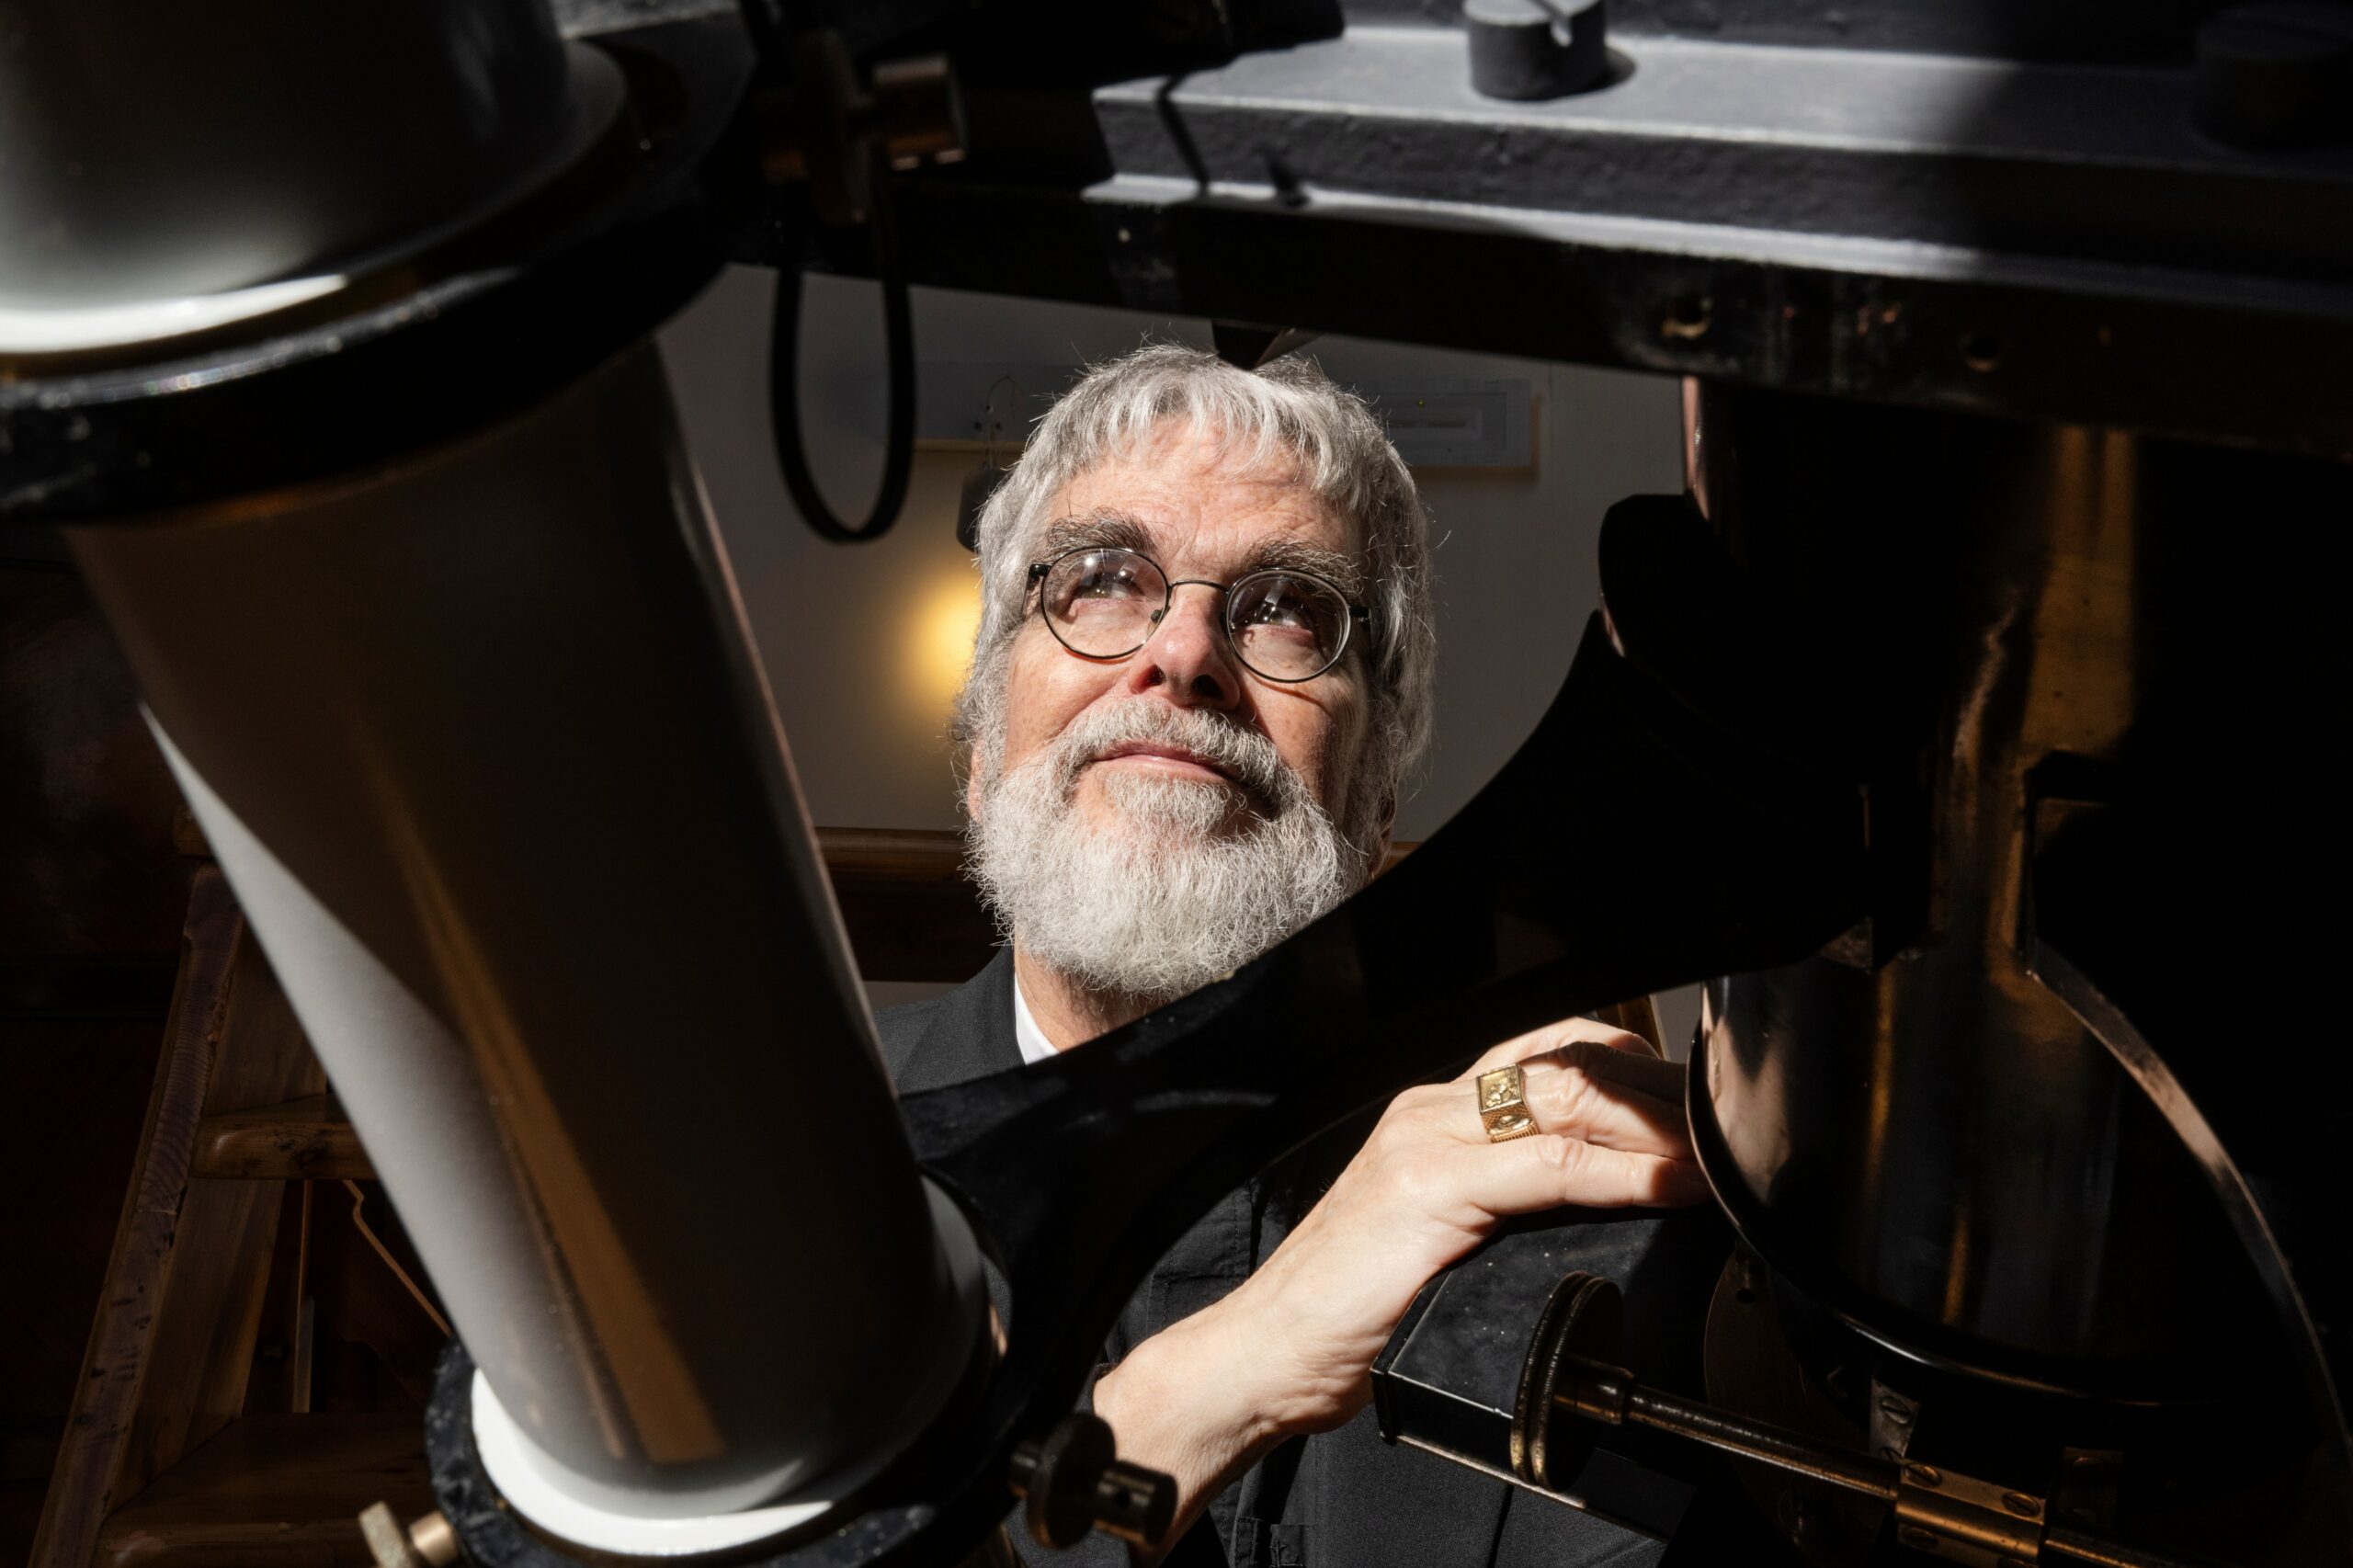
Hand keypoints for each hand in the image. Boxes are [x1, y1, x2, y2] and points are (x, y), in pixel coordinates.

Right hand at [1091, 1018, 1706, 1551]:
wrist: (1270, 1353)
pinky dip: (1620, 1171)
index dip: (1637, 1072)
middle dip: (1661, 1092)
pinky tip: (1666, 1184)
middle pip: (1573, 1063)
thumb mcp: (1448, 1236)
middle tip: (1726, 1129)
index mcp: (1437, 1113)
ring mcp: (1427, 1142)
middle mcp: (1432, 1109)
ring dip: (1655, 1124)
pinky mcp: (1428, 1189)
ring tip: (1713, 1154)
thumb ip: (1510, 1202)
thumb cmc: (1357, 1311)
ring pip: (1567, 1099)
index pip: (1556, 1054)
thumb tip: (1608, 1204)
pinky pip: (1547, 1164)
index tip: (1697, 1108)